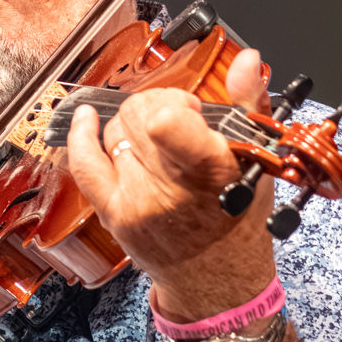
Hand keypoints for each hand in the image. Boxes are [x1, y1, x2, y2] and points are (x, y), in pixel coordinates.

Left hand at [64, 47, 279, 321]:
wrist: (217, 282)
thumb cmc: (238, 220)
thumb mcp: (258, 162)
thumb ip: (249, 105)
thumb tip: (245, 59)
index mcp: (212, 173)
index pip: (165, 122)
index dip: (173, 105)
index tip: (190, 112)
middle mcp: (170, 190)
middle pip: (138, 115)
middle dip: (157, 107)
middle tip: (178, 124)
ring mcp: (137, 203)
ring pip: (115, 131)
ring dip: (135, 125)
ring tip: (158, 143)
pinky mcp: (114, 214)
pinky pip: (84, 164)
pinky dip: (82, 135)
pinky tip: (87, 118)